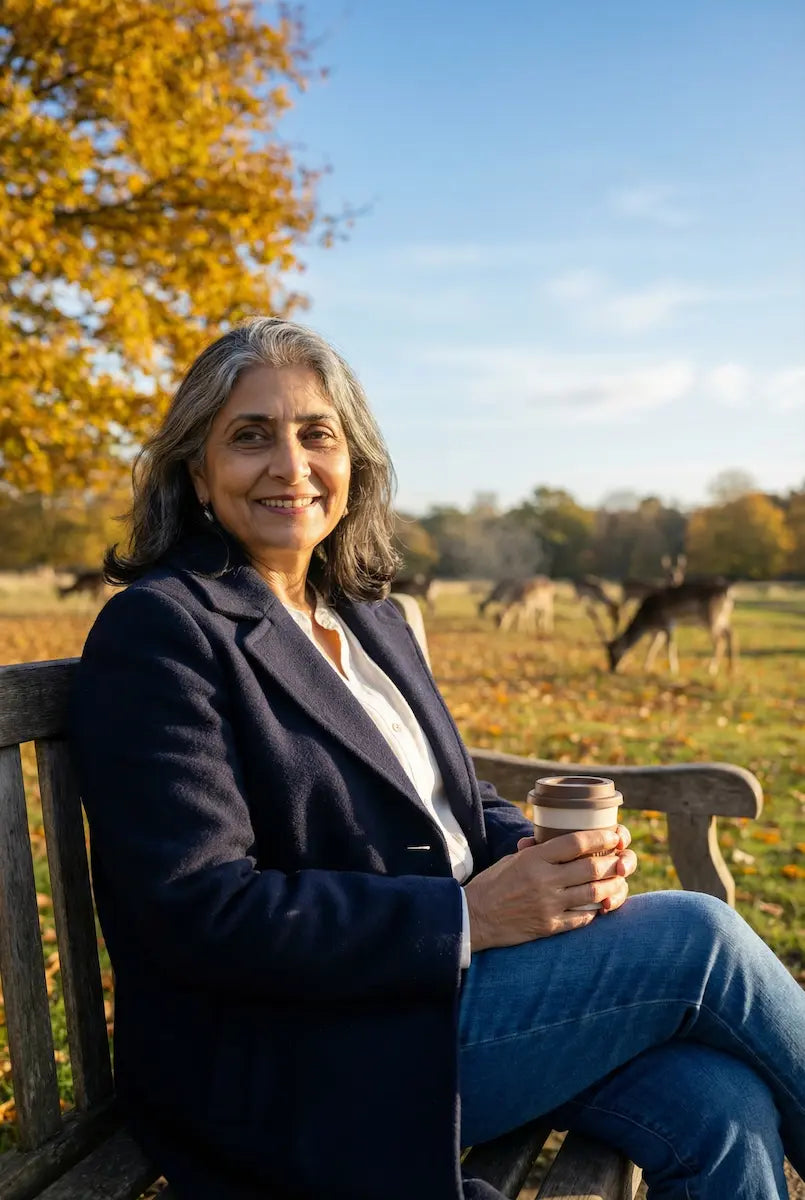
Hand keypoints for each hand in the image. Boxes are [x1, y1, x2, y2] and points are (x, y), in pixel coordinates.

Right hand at [464, 825, 637, 951]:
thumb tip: (555, 841)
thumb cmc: (491, 884)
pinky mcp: (550, 926)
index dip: (600, 838)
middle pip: (592, 867)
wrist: (473, 918)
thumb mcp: (512, 859)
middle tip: (622, 857)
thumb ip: (536, 851)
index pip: (575, 843)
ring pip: (594, 893)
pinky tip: (601, 904)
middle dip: (614, 861)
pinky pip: (583, 917)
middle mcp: (544, 880)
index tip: (613, 835)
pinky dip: (596, 909)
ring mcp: (549, 905)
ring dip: (612, 885)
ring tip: (619, 879)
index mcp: (534, 858)